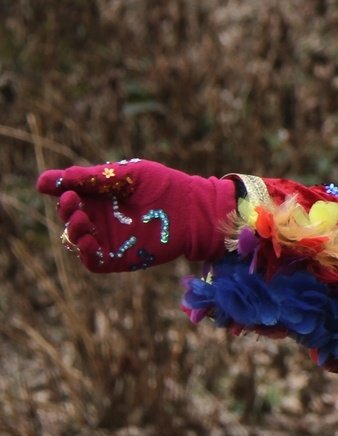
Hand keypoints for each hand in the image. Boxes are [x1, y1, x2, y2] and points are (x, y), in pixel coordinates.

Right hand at [36, 160, 237, 271]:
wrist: (195, 209)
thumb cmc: (165, 186)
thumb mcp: (130, 175)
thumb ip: (96, 177)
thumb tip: (56, 178)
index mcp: (99, 194)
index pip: (68, 191)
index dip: (55, 187)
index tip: (45, 184)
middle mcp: (98, 217)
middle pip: (67, 215)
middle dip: (64, 207)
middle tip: (71, 199)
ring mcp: (106, 238)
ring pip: (74, 239)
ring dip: (71, 229)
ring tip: (80, 216)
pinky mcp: (116, 258)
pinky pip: (91, 260)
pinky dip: (84, 252)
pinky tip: (88, 238)